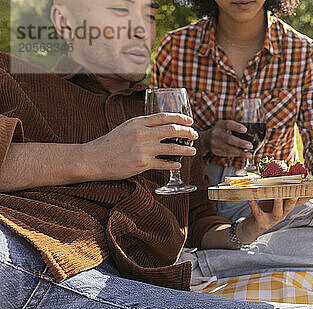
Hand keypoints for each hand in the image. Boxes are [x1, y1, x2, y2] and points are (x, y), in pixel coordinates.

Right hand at [83, 113, 198, 180]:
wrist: (94, 158)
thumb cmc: (110, 143)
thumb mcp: (126, 128)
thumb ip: (143, 126)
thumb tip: (160, 125)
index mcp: (138, 123)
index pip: (164, 117)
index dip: (180, 118)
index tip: (190, 121)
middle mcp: (142, 134)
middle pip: (172, 130)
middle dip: (187, 132)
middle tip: (194, 135)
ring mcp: (143, 149)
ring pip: (172, 147)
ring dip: (185, 149)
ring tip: (193, 151)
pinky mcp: (142, 163)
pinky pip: (164, 163)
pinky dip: (173, 163)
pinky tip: (178, 164)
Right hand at [201, 120, 252, 158]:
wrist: (205, 139)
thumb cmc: (220, 131)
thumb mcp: (224, 126)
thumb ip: (234, 128)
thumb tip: (249, 135)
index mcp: (220, 125)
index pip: (228, 124)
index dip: (236, 127)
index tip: (245, 130)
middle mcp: (216, 133)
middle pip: (229, 139)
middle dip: (240, 143)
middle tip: (250, 145)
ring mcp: (214, 143)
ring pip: (228, 149)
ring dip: (240, 152)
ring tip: (249, 154)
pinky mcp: (215, 151)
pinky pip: (227, 154)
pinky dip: (236, 154)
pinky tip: (242, 155)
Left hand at [238, 197, 312, 242]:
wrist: (252, 228)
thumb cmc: (264, 211)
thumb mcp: (276, 202)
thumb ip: (282, 193)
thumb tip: (288, 177)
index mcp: (286, 208)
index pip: (299, 201)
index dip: (307, 195)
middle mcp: (282, 214)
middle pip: (290, 206)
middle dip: (293, 199)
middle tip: (296, 191)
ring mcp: (272, 219)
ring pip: (277, 211)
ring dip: (278, 203)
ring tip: (277, 195)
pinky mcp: (261, 222)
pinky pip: (257, 211)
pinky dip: (253, 204)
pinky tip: (250, 198)